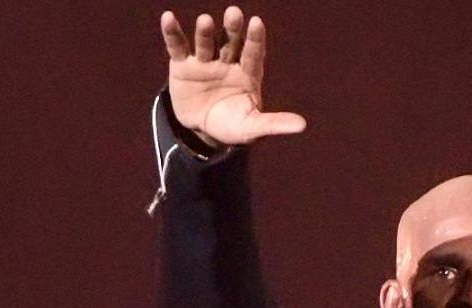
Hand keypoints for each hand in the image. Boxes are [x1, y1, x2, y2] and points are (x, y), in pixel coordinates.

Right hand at [158, 8, 305, 147]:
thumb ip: (274, 124)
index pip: (254, 54)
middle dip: (232, 29)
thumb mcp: (252, 127)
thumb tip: (302, 126)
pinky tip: (168, 18)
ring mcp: (205, 61)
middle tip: (234, 13)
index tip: (257, 23)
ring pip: (206, 42)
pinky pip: (177, 46)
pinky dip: (172, 33)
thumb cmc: (232, 125)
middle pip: (231, 42)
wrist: (202, 129)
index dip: (255, 39)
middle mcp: (228, 61)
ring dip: (205, 32)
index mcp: (248, 73)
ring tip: (206, 20)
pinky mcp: (182, 65)